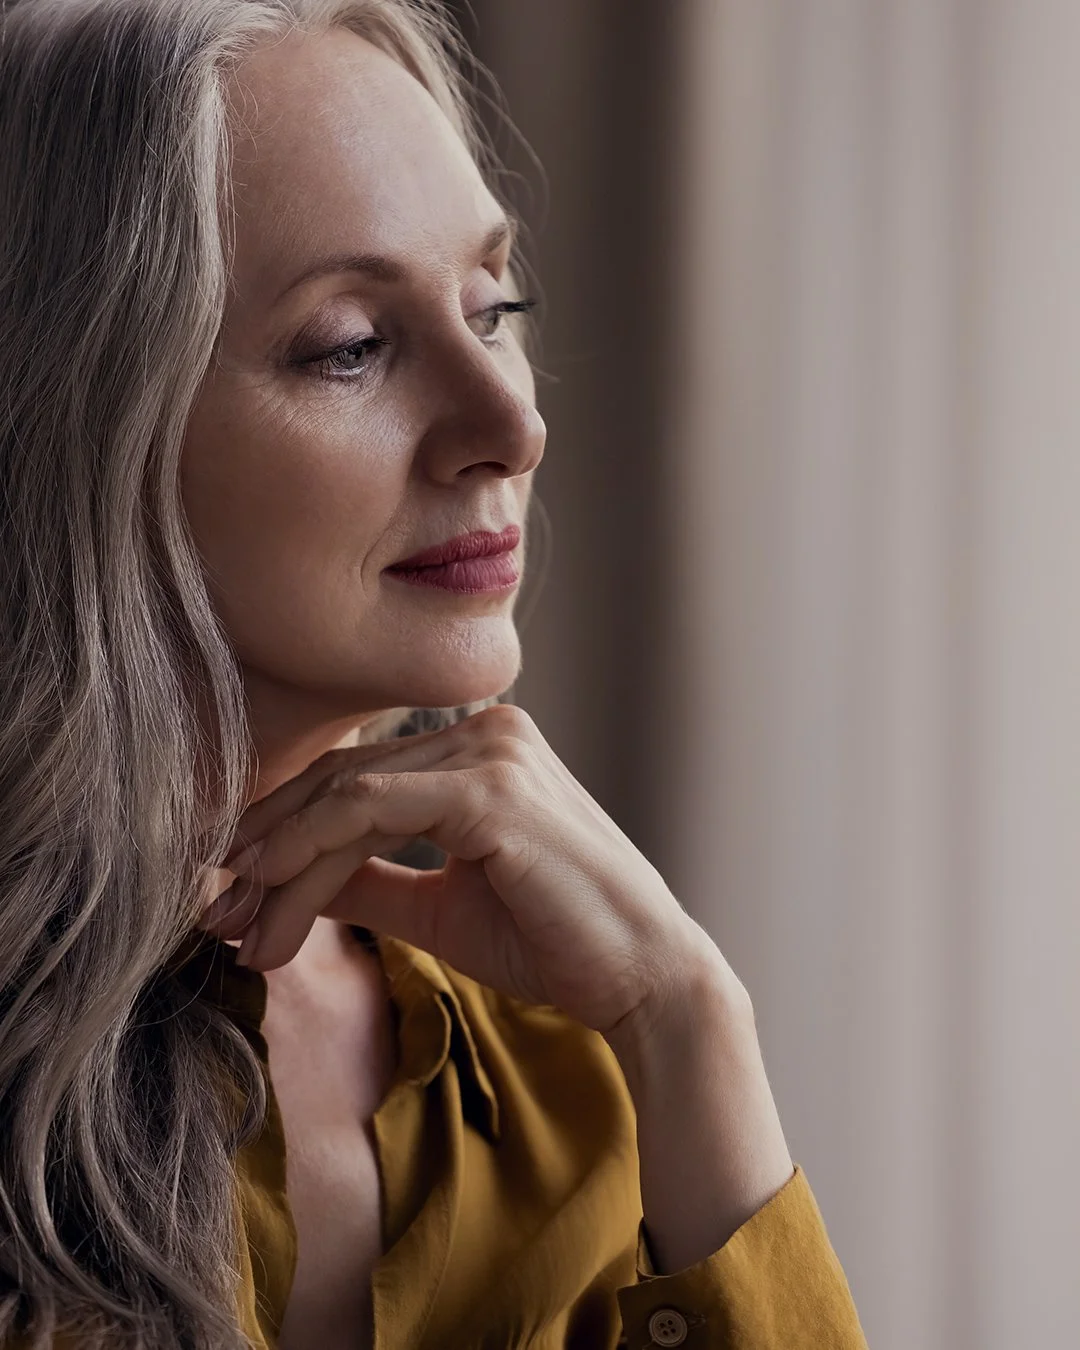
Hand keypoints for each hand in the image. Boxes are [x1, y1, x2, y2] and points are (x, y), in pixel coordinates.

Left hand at [199, 704, 738, 1037]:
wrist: (642, 976)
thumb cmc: (553, 940)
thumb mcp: (439, 906)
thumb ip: (370, 880)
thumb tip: (290, 882)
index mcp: (482, 745)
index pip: (358, 776)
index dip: (284, 828)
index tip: (232, 891)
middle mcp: (487, 729)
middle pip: (341, 778)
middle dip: (266, 846)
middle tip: (214, 910)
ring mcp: (492, 751)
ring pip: (346, 795)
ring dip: (279, 863)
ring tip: (237, 926)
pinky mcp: (492, 789)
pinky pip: (371, 811)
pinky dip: (312, 854)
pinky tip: (276, 901)